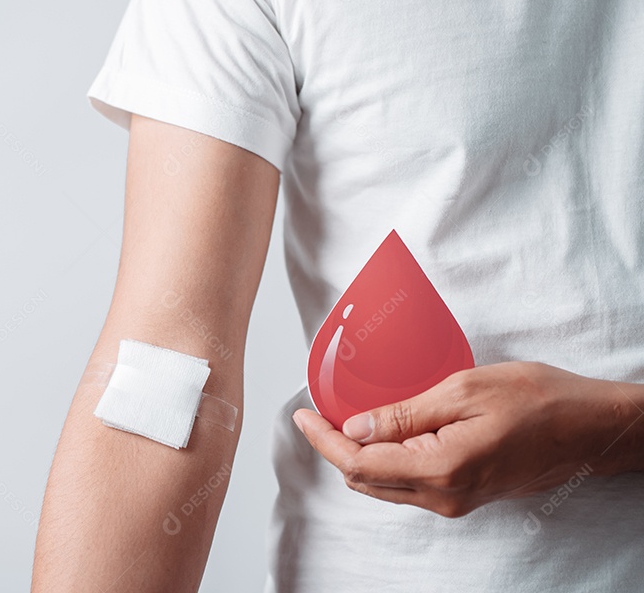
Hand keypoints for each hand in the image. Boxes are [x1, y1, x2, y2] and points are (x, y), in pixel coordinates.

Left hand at [292, 361, 643, 516]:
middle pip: (364, 479)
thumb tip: (354, 427)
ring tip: (343, 417)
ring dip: (358, 454)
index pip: (357, 463)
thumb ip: (403, 414)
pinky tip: (381, 431)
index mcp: (439, 470)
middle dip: (334, 446)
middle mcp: (443, 496)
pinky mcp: (464, 495)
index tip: (302, 414)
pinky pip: (408, 483)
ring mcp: (454, 501)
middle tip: (319, 410)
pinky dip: (384, 459)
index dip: (322, 439)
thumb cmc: (538, 400)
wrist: (590, 428)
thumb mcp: (462, 391)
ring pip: (384, 484)